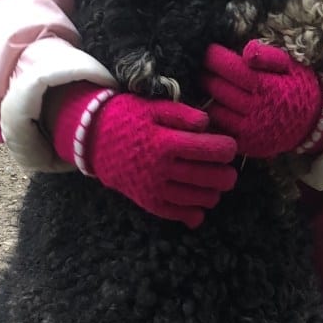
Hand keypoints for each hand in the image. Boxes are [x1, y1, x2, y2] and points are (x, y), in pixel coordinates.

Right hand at [51, 84, 237, 227]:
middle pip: (211, 178)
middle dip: (227, 175)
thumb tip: (209, 124)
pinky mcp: (148, 202)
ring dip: (214, 193)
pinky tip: (199, 204)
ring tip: (214, 184)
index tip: (229, 146)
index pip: (213, 150)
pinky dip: (194, 213)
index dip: (228, 149)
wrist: (93, 139)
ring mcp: (154, 189)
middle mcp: (162, 168)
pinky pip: (178, 214)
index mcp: (166, 142)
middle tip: (227, 169)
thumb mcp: (154, 107)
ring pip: (199, 199)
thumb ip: (184, 115)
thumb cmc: (128, 118)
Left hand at [202, 39, 322, 157]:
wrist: (313, 124)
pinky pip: (220, 131)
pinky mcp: (247, 146)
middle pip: (219, 90)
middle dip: (208, 77)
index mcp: (269, 87)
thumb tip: (246, 51)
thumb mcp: (291, 65)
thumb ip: (268, 56)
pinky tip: (217, 108)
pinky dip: (214, 119)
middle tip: (205, 70)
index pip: (233, 69)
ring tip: (209, 88)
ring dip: (209, 98)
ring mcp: (251, 131)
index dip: (215, 58)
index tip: (208, 52)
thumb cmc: (297, 88)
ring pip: (215, 111)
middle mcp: (258, 111)